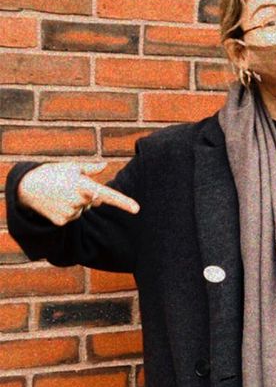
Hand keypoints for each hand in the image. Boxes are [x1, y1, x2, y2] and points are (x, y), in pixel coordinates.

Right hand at [17, 161, 139, 225]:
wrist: (27, 187)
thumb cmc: (53, 173)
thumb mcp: (71, 167)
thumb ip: (90, 169)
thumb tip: (105, 164)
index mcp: (83, 185)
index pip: (107, 195)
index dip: (123, 202)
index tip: (137, 209)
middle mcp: (78, 200)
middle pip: (94, 202)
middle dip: (86, 196)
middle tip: (68, 187)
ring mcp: (70, 212)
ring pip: (83, 210)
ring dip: (76, 204)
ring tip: (60, 195)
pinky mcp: (62, 221)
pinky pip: (73, 217)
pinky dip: (67, 212)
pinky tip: (56, 204)